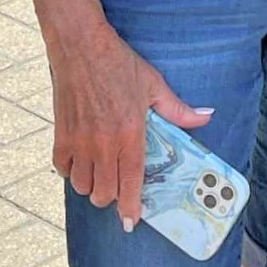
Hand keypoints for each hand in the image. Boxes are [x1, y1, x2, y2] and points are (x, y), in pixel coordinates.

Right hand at [47, 14, 212, 229]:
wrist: (81, 46)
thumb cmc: (119, 63)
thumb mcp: (154, 84)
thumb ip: (178, 109)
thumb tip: (206, 117)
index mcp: (130, 134)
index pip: (131, 184)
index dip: (131, 208)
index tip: (131, 221)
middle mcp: (103, 144)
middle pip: (103, 194)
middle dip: (112, 198)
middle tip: (119, 188)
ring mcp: (79, 142)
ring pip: (83, 187)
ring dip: (92, 186)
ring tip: (101, 172)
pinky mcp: (61, 136)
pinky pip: (63, 170)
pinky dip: (72, 171)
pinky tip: (82, 160)